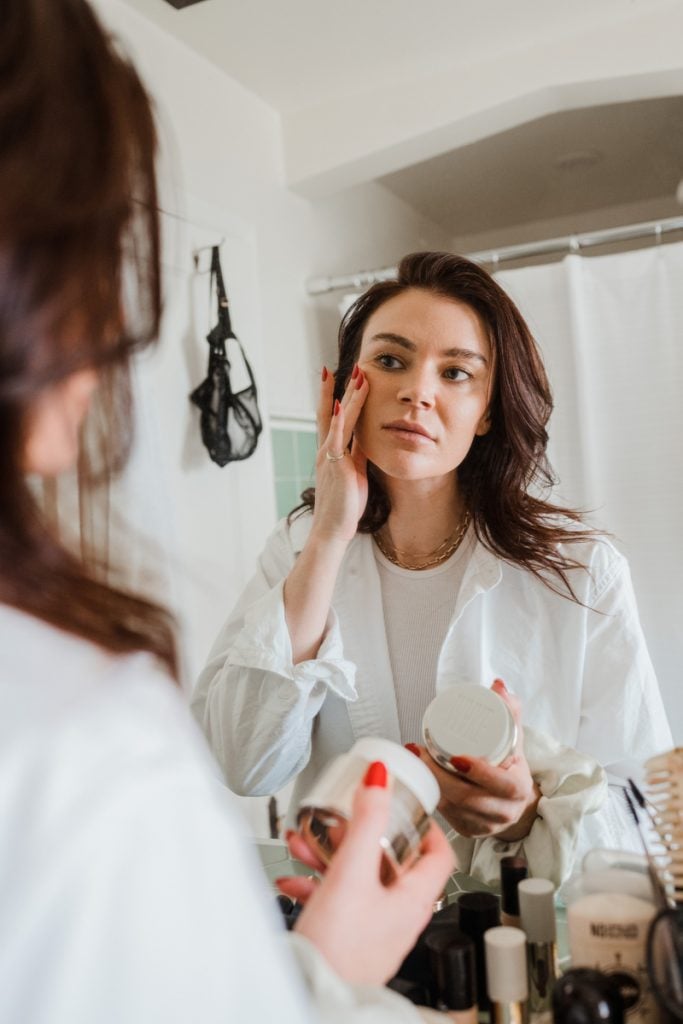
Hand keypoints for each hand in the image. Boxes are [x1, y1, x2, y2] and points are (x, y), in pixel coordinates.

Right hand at [276, 761, 454, 985]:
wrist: (312, 995)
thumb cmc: (339, 951)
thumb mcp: (351, 874)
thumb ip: (365, 823)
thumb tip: (380, 779)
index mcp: (413, 898)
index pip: (438, 853)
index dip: (426, 824)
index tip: (406, 804)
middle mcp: (399, 914)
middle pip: (390, 859)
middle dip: (360, 833)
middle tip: (344, 818)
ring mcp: (374, 927)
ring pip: (359, 877)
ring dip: (332, 854)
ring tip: (306, 843)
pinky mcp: (349, 937)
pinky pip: (338, 899)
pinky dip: (318, 883)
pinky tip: (294, 879)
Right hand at [311, 366, 368, 544]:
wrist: (332, 529)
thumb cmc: (344, 506)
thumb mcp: (354, 474)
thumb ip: (357, 455)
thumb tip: (366, 439)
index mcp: (330, 453)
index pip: (332, 419)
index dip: (337, 398)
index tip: (344, 378)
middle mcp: (326, 450)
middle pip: (330, 411)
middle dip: (338, 388)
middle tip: (346, 366)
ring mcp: (329, 456)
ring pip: (338, 418)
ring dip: (347, 395)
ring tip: (356, 374)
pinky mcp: (335, 464)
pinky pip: (337, 437)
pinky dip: (340, 419)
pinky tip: (342, 403)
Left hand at [409, 680, 540, 840]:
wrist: (516, 800)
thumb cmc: (513, 767)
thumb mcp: (516, 739)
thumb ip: (510, 711)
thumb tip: (497, 685)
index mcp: (519, 791)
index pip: (500, 784)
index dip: (478, 773)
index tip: (456, 757)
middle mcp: (503, 812)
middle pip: (467, 798)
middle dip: (439, 775)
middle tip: (419, 752)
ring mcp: (484, 825)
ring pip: (451, 808)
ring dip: (430, 784)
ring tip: (414, 761)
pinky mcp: (468, 831)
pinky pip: (445, 815)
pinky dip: (431, 795)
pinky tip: (418, 780)